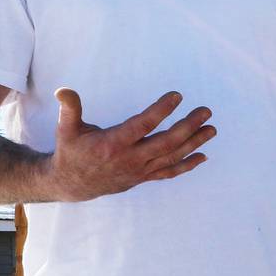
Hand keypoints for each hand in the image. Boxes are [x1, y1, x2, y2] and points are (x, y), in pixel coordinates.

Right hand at [48, 88, 215, 201]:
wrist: (72, 184)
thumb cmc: (71, 151)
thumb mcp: (66, 129)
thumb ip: (69, 109)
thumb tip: (63, 90)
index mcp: (113, 144)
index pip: (143, 125)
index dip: (161, 111)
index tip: (177, 96)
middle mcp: (130, 159)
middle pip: (166, 142)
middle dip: (188, 126)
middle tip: (206, 111)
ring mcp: (139, 170)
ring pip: (171, 157)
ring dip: (194, 143)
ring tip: (212, 129)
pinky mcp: (142, 177)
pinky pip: (168, 172)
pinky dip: (186, 165)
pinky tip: (202, 155)